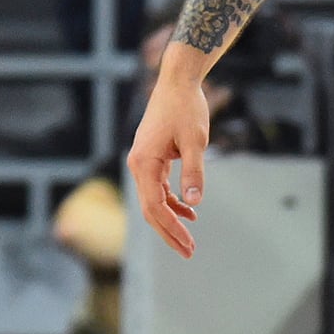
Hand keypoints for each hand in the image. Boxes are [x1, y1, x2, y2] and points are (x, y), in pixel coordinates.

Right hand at [127, 69, 211, 256]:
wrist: (177, 82)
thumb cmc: (186, 108)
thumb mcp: (195, 142)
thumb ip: (193, 173)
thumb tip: (194, 203)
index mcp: (143, 162)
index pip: (154, 206)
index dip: (171, 228)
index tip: (189, 244)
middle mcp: (137, 164)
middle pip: (149, 208)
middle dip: (168, 232)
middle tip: (189, 252)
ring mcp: (142, 161)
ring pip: (152, 200)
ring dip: (170, 220)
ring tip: (189, 239)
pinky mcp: (151, 157)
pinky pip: (157, 188)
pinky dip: (172, 202)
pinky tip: (189, 210)